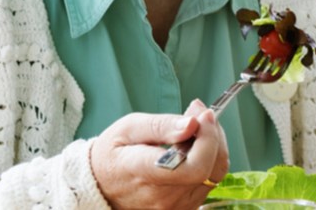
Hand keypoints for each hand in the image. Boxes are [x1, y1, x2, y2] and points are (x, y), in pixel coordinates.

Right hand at [89, 99, 229, 209]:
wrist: (100, 185)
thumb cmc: (113, 154)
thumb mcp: (129, 128)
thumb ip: (162, 126)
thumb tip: (193, 124)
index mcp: (143, 172)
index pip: (193, 166)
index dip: (208, 139)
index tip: (203, 116)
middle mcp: (161, 196)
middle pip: (210, 167)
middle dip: (213, 135)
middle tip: (201, 114)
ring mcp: (174, 206)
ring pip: (215, 174)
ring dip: (214, 145)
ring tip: (196, 128)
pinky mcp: (183, 207)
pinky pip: (209, 181)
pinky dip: (209, 160)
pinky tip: (194, 147)